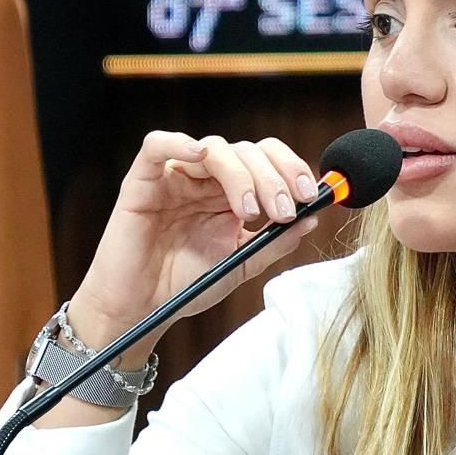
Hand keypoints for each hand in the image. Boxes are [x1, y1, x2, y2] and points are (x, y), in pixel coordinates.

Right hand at [67, 131, 320, 363]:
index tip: (309, 195)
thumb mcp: (243, 263)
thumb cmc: (186, 286)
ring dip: (241, 174)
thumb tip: (313, 217)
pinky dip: (179, 143)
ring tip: (249, 211)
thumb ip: (275, 241)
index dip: (291, 168)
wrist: (142, 311)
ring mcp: (176, 177)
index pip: (267, 159)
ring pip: (215, 148)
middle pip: (247, 151)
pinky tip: (200, 158)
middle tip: (284, 210)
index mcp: (232, 192)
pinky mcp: (142, 182)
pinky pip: (156, 145)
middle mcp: (207, 179)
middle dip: (273, 178)